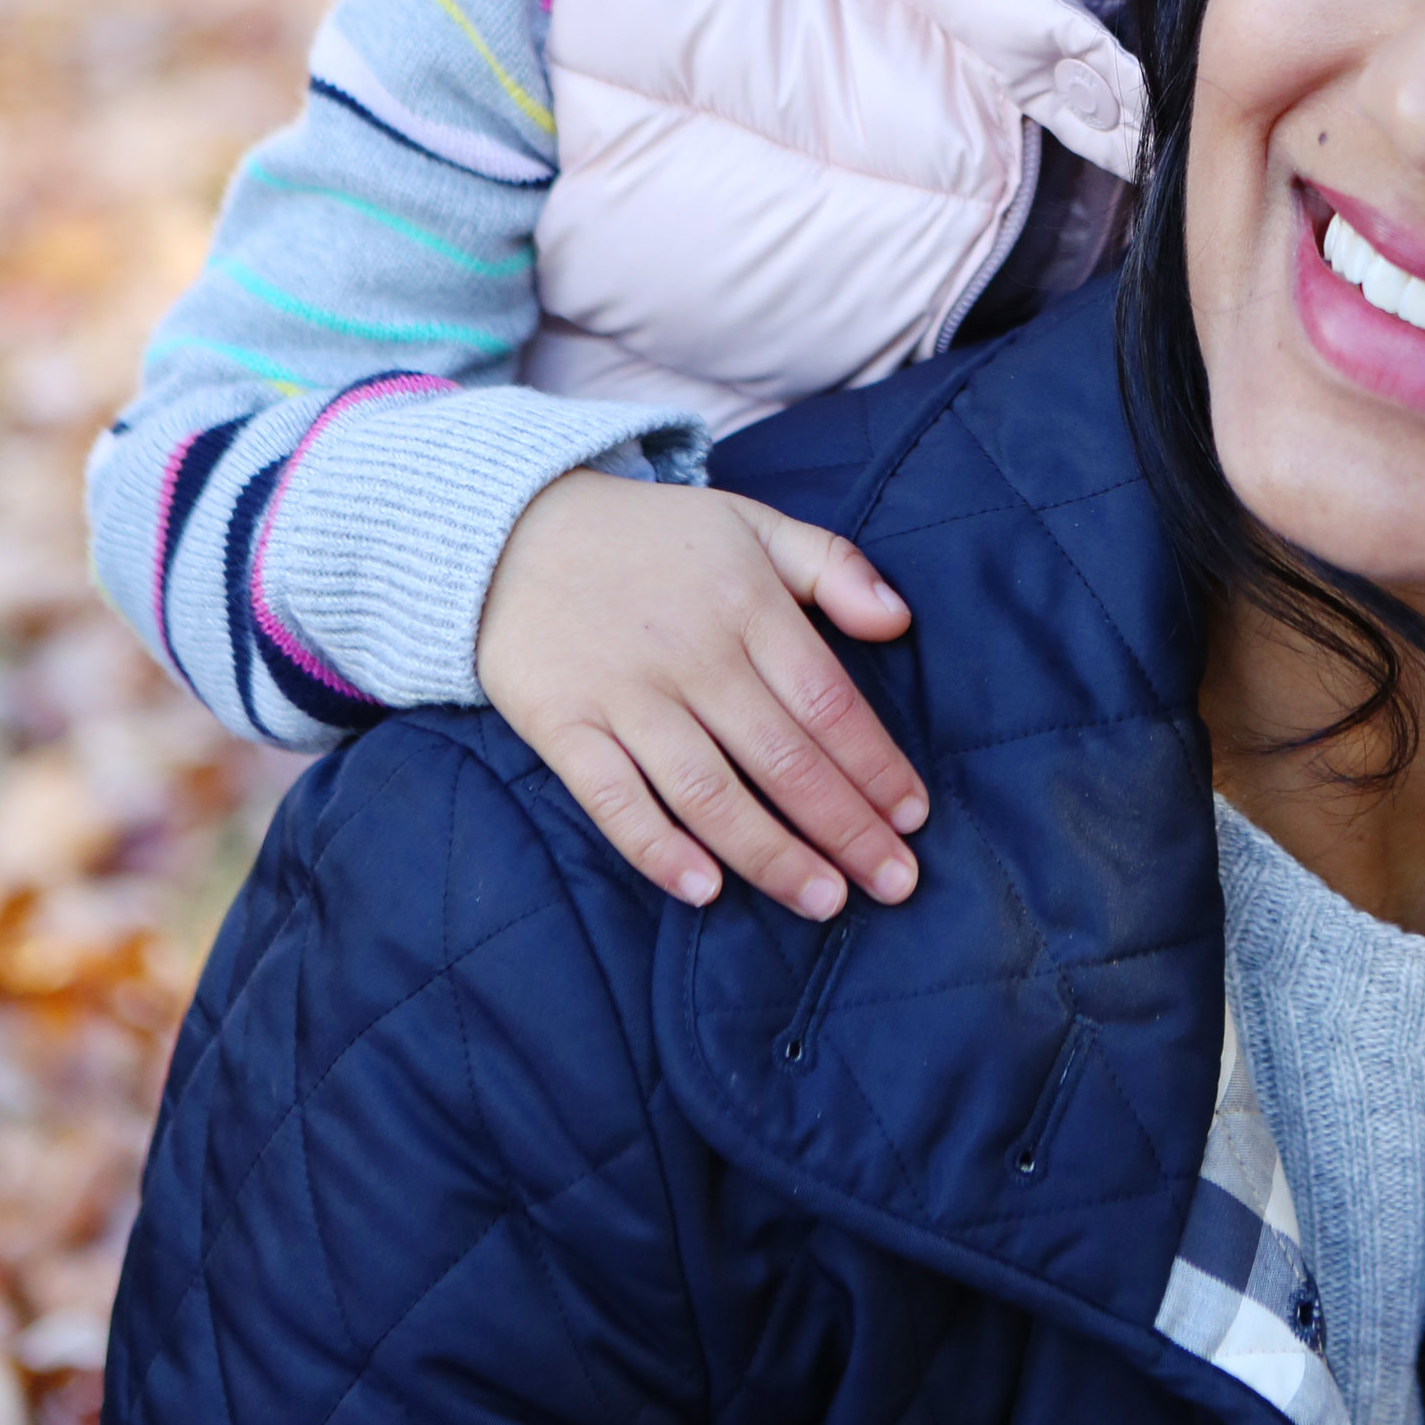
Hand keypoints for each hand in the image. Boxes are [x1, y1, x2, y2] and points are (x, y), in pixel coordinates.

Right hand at [476, 471, 923, 918]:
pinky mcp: (562, 724)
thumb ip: (833, 565)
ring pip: (710, 791)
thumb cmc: (651, 538)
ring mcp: (624, 693)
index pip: (828, 701)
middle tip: (895, 885)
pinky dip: (658, 847)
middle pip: (783, 758)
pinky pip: (614, 798)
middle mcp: (692, 654)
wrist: (511, 531)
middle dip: (846, 828)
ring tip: (823, 900)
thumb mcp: (751, 524)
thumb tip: (899, 621)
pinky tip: (704, 889)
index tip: (913, 817)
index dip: (875, 765)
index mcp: (747, 604)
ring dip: (771, 853)